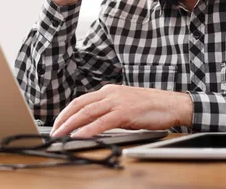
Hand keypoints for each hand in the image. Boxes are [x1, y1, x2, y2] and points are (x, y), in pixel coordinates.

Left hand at [50, 85, 192, 137]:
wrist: (172, 104)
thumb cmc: (151, 107)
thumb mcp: (125, 107)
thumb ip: (108, 113)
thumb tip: (91, 125)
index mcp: (109, 91)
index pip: (81, 100)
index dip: (66, 112)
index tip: (57, 123)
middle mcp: (111, 93)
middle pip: (80, 105)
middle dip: (64, 118)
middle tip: (53, 131)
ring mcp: (118, 101)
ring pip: (88, 111)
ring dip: (71, 124)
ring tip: (60, 134)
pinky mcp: (126, 111)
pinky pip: (103, 121)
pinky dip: (89, 129)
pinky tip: (80, 135)